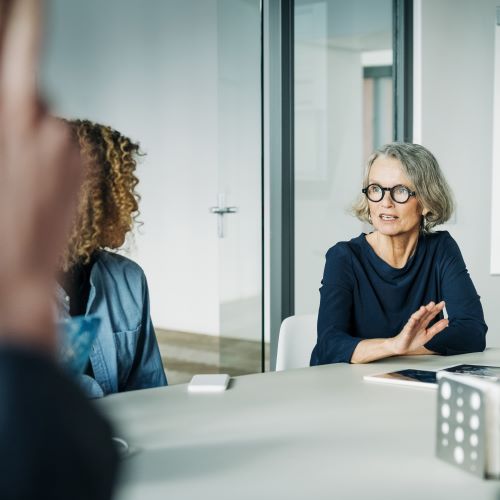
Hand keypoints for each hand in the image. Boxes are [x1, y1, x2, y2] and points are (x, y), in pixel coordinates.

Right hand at [0, 0, 81, 351]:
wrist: (21, 274)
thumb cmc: (0, 226)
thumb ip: (4, 121)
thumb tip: (12, 103)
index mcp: (14, 122)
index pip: (22, 53)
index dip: (28, 22)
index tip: (34, 1)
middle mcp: (50, 128)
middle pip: (34, 92)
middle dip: (18, 106)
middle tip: (8, 151)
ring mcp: (71, 148)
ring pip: (49, 122)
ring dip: (35, 137)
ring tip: (20, 179)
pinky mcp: (85, 166)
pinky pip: (64, 145)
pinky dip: (52, 154)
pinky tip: (39, 184)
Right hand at [389, 301, 447, 355]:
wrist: (403, 347)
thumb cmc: (414, 340)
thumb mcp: (429, 334)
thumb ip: (437, 327)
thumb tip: (447, 320)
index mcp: (423, 323)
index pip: (430, 314)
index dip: (436, 309)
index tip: (442, 303)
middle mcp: (417, 322)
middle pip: (424, 314)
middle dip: (428, 309)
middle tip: (434, 303)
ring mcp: (411, 326)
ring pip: (416, 318)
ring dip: (419, 313)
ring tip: (424, 308)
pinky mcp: (406, 331)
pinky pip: (408, 326)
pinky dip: (411, 322)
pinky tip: (414, 318)